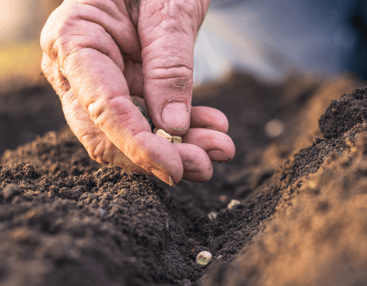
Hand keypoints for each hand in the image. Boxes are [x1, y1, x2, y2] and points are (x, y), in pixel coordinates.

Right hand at [40, 0, 234, 184]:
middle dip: (160, 156)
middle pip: (108, 134)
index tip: (176, 169)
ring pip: (130, 134)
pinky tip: (213, 127)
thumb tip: (173, 128)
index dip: (139, 146)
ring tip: (221, 148)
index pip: (103, 109)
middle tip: (207, 165)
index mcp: (74, 39)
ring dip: (178, 148)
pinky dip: (182, 129)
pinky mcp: (124, 85)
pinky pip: (148, 120)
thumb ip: (168, 66)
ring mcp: (99, 80)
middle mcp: (76, 67)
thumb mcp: (169, 11)